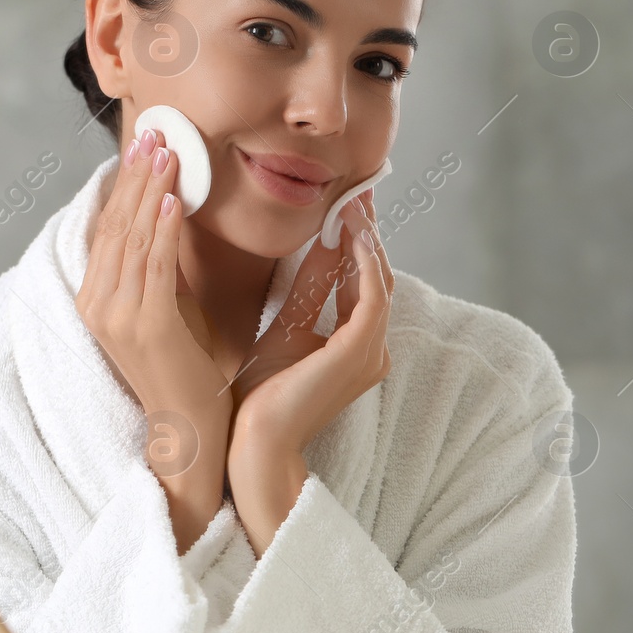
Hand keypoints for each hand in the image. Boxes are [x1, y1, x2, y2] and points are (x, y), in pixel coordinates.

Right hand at [74, 129, 232, 551]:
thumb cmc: (183, 370)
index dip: (125, 186)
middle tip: (156, 136)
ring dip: (151, 191)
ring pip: (134, 239)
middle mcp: (97, 305)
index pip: (109, 230)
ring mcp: (117, 316)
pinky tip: (173, 201)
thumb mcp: (166, 309)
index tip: (144, 147)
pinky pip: (154, 267)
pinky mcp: (146, 327)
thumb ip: (159, 270)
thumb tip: (170, 218)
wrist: (188, 431)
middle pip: (117, 226)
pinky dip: (163, 231)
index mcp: (96, 300)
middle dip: (137, 177)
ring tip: (167, 153)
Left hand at [227, 190, 393, 555]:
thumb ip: (312, 286)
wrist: (253, 443)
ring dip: (368, 239)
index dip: (360, 239)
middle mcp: (373, 349)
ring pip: (379, 281)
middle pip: (378, 276)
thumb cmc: (263, 396)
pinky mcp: (358, 353)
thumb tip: (325, 240)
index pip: (365, 281)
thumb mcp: (288, 325)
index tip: (349, 202)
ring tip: (354, 202)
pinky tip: (350, 233)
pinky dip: (363, 261)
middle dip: (369, 232)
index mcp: (358, 346)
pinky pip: (372, 296)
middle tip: (360, 189)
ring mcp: (371, 353)